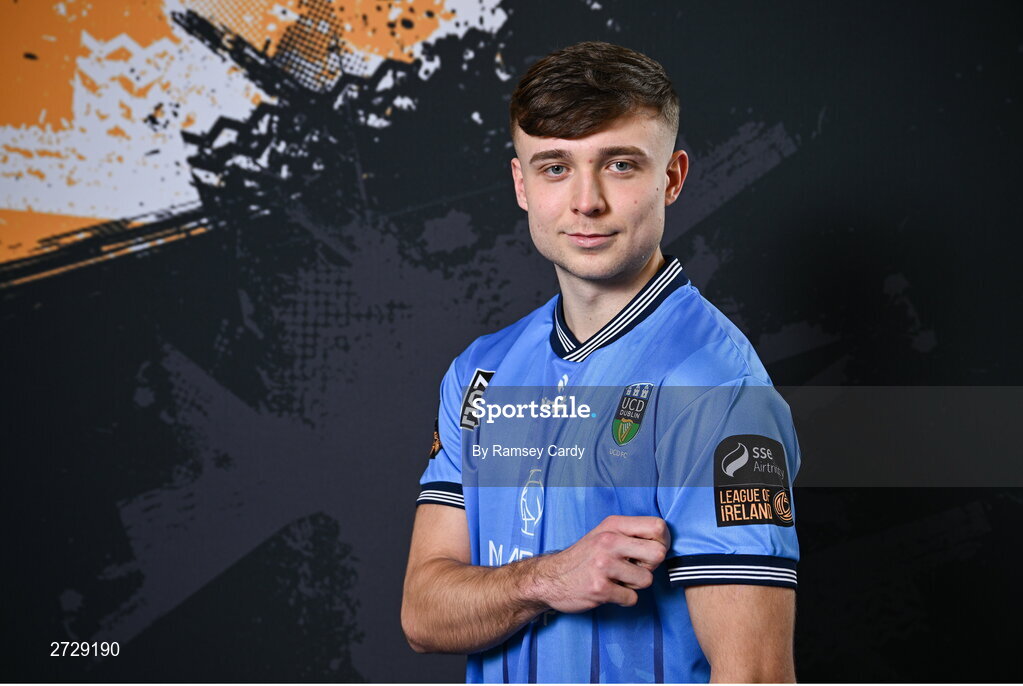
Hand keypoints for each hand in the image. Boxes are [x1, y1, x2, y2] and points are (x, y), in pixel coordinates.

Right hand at [533, 515, 669, 612]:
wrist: (550, 578)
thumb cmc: (583, 557)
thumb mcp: (604, 533)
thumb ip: (630, 534)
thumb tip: (663, 543)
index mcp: (613, 525)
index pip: (658, 526)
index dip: (662, 541)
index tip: (651, 551)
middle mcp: (608, 541)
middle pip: (658, 553)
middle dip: (651, 566)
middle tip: (635, 568)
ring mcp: (604, 565)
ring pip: (647, 580)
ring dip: (635, 585)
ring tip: (618, 580)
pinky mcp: (600, 588)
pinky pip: (632, 598)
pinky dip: (623, 599)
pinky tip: (609, 591)